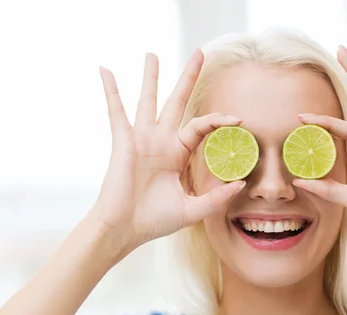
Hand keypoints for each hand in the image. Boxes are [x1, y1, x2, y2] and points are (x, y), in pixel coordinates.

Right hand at [88, 50, 245, 248]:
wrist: (126, 229)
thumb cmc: (154, 221)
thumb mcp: (192, 209)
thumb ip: (216, 197)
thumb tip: (241, 185)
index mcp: (177, 154)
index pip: (201, 126)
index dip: (219, 120)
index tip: (239, 119)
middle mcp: (160, 142)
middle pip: (176, 101)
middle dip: (188, 78)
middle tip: (200, 53)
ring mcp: (142, 139)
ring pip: (148, 100)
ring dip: (151, 77)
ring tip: (152, 54)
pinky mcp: (124, 141)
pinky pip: (116, 111)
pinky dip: (110, 90)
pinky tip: (105, 70)